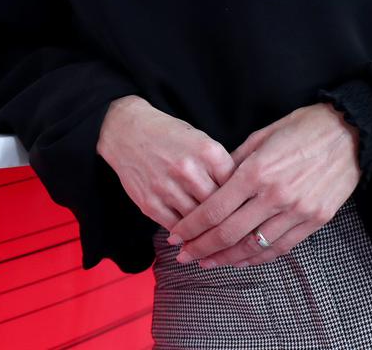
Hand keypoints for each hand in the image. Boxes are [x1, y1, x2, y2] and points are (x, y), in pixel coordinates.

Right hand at [96, 95, 236, 230]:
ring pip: (198, 222)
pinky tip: (191, 236)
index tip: (244, 212)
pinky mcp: (149, 202)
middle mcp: (188, 169)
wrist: (127, 131)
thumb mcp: (201, 141)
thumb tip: (240, 198)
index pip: (236, 188)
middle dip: (226, 220)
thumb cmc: (168, 136)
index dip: (242, 202)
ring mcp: (167, 187)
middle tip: (233, 231)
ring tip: (214, 239)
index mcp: (207, 152)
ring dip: (206, 232)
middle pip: (219, 208)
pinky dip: (185, 234)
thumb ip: (220, 168)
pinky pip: (175, 227)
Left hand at [167, 103, 360, 268]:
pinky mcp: (316, 220)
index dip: (191, 228)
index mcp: (256, 172)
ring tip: (209, 263)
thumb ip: (233, 164)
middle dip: (202, 248)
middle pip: (229, 233)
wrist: (348, 133)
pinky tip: (243, 260)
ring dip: (228, 259)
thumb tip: (212, 185)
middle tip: (185, 257)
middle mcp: (275, 196)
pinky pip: (282, 247)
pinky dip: (259, 257)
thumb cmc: (300, 129)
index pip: (214, 210)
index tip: (176, 238)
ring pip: (255, 246)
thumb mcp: (259, 137)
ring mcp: (297, 211)